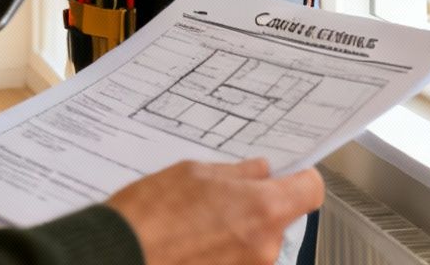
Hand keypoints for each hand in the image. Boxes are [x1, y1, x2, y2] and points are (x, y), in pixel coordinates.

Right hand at [108, 159, 324, 264]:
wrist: (119, 255)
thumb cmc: (150, 216)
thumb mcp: (196, 173)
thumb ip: (238, 173)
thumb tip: (258, 172)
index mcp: (263, 209)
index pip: (310, 191)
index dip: (299, 179)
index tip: (288, 175)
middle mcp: (264, 247)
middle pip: (281, 218)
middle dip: (259, 206)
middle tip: (224, 197)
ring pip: (258, 242)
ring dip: (239, 231)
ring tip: (199, 222)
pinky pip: (238, 260)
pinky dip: (223, 252)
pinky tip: (194, 243)